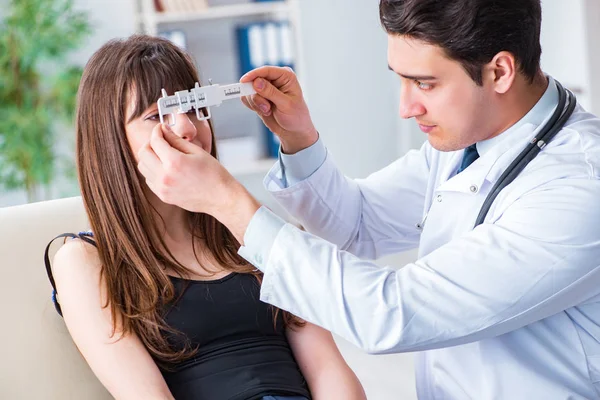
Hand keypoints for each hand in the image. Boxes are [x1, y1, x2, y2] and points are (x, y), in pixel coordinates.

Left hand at [137, 124, 260, 242]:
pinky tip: (165, 168)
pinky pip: (149, 179)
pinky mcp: (163, 196)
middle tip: (161, 140)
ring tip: (162, 154)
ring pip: (142, 166)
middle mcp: (165, 176)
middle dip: (150, 142)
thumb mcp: (197, 152)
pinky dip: (152, 170)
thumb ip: (177, 139)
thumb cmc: (214, 175)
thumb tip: (164, 130)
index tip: (161, 128)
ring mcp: (162, 188)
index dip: (157, 131)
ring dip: (149, 157)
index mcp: (174, 162)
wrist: (221, 197)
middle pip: (143, 153)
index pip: (155, 141)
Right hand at [240, 66, 318, 153]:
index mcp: (285, 76)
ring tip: (268, 110)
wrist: (293, 131)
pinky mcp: (259, 97)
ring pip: (249, 90)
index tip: (244, 82)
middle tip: (266, 107)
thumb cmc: (296, 116)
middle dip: (257, 95)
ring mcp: (265, 88)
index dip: (253, 75)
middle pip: (254, 80)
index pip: (266, 70)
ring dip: (256, 103)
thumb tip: (257, 82)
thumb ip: (271, 93)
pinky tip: (264, 111)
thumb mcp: (286, 104)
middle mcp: (274, 79)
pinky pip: (247, 98)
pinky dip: (253, 106)